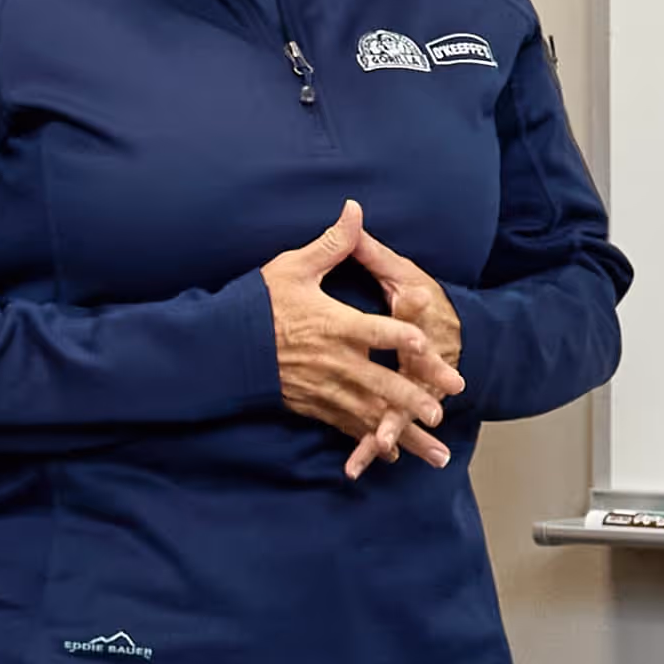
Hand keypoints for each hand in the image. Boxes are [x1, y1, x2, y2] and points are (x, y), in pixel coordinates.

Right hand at [263, 204, 466, 475]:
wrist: (221, 347)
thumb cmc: (259, 304)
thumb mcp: (294, 268)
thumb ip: (332, 244)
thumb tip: (354, 209)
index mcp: (336, 325)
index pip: (378, 331)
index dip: (405, 336)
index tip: (428, 344)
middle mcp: (336, 362)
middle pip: (382, 383)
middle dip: (413, 398)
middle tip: (441, 409)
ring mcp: (326, 388)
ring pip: (372, 414)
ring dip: (405, 432)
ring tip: (435, 451)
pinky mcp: (315, 405)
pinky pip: (348, 427)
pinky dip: (371, 442)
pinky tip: (392, 453)